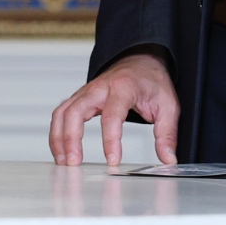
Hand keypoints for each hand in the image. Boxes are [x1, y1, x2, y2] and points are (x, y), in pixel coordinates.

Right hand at [48, 49, 180, 166]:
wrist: (140, 62)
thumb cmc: (152, 82)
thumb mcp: (168, 106)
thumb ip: (167, 134)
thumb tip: (168, 159)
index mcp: (123, 87)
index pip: (112, 115)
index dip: (111, 139)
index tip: (113, 161)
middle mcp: (99, 88)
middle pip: (76, 111)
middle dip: (71, 139)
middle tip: (75, 163)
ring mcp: (86, 92)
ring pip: (62, 113)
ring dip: (59, 138)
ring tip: (64, 162)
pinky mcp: (79, 99)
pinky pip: (61, 114)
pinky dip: (57, 133)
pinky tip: (61, 151)